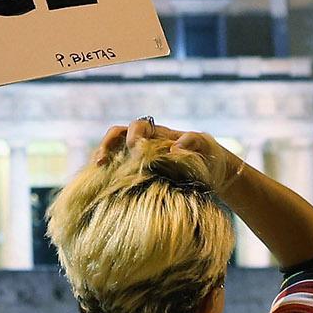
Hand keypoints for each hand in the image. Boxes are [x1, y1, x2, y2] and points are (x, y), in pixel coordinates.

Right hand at [93, 118, 239, 191]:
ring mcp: (140, 160)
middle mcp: (146, 143)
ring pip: (114, 152)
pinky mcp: (139, 176)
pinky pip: (118, 171)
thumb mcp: (207, 146)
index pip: (138, 126)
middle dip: (108, 144)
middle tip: (103, 160)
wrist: (216, 176)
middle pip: (118, 135)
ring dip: (103, 157)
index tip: (136, 149)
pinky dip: (107, 175)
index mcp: (159, 134)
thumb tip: (174, 147)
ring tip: (97, 170)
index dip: (133, 135)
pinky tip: (102, 186)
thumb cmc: (210, 157)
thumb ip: (193, 141)